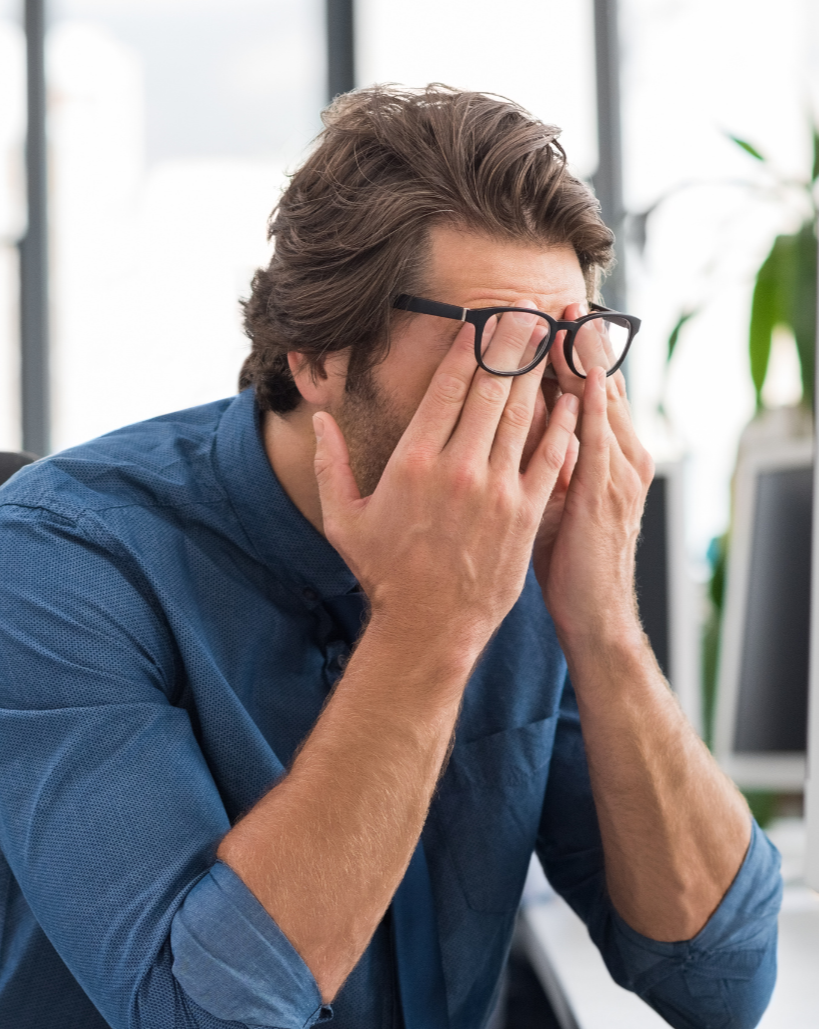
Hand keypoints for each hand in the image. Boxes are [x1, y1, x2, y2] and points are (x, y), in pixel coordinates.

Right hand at [313, 308, 579, 665]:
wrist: (429, 626)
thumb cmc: (384, 573)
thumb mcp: (344, 518)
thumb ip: (329, 464)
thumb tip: (320, 419)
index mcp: (414, 461)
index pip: (448, 386)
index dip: (469, 346)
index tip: (482, 319)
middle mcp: (458, 467)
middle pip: (492, 388)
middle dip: (511, 343)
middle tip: (526, 308)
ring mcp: (496, 490)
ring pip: (523, 414)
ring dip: (539, 371)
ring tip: (551, 336)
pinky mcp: (525, 513)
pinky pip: (550, 457)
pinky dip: (563, 424)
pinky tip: (572, 398)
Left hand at [533, 303, 653, 649]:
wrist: (594, 616)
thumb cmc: (572, 563)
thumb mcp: (560, 503)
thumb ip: (549, 462)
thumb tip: (522, 429)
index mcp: (611, 457)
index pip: (591, 391)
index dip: (574, 352)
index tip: (551, 316)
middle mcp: (622, 456)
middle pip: (600, 384)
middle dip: (580, 340)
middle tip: (560, 297)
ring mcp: (618, 472)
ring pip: (601, 400)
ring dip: (584, 356)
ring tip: (568, 314)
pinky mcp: (605, 492)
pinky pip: (594, 435)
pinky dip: (586, 399)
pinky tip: (575, 370)